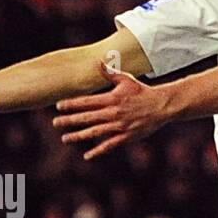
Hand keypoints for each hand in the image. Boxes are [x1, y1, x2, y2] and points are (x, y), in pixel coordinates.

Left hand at [52, 61, 169, 158]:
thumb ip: (109, 73)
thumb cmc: (142, 91)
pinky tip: (87, 155)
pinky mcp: (126, 137)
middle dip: (69, 120)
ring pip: (94, 132)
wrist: (161, 106)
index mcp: (111, 99)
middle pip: (87, 117)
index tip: (58, 106)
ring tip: (65, 138)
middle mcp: (113, 113)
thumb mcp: (126, 79)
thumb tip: (97, 62)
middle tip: (55, 123)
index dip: (71, 104)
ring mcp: (119, 126)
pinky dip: (98, 151)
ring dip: (79, 136)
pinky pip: (109, 145)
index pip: (87, 101)